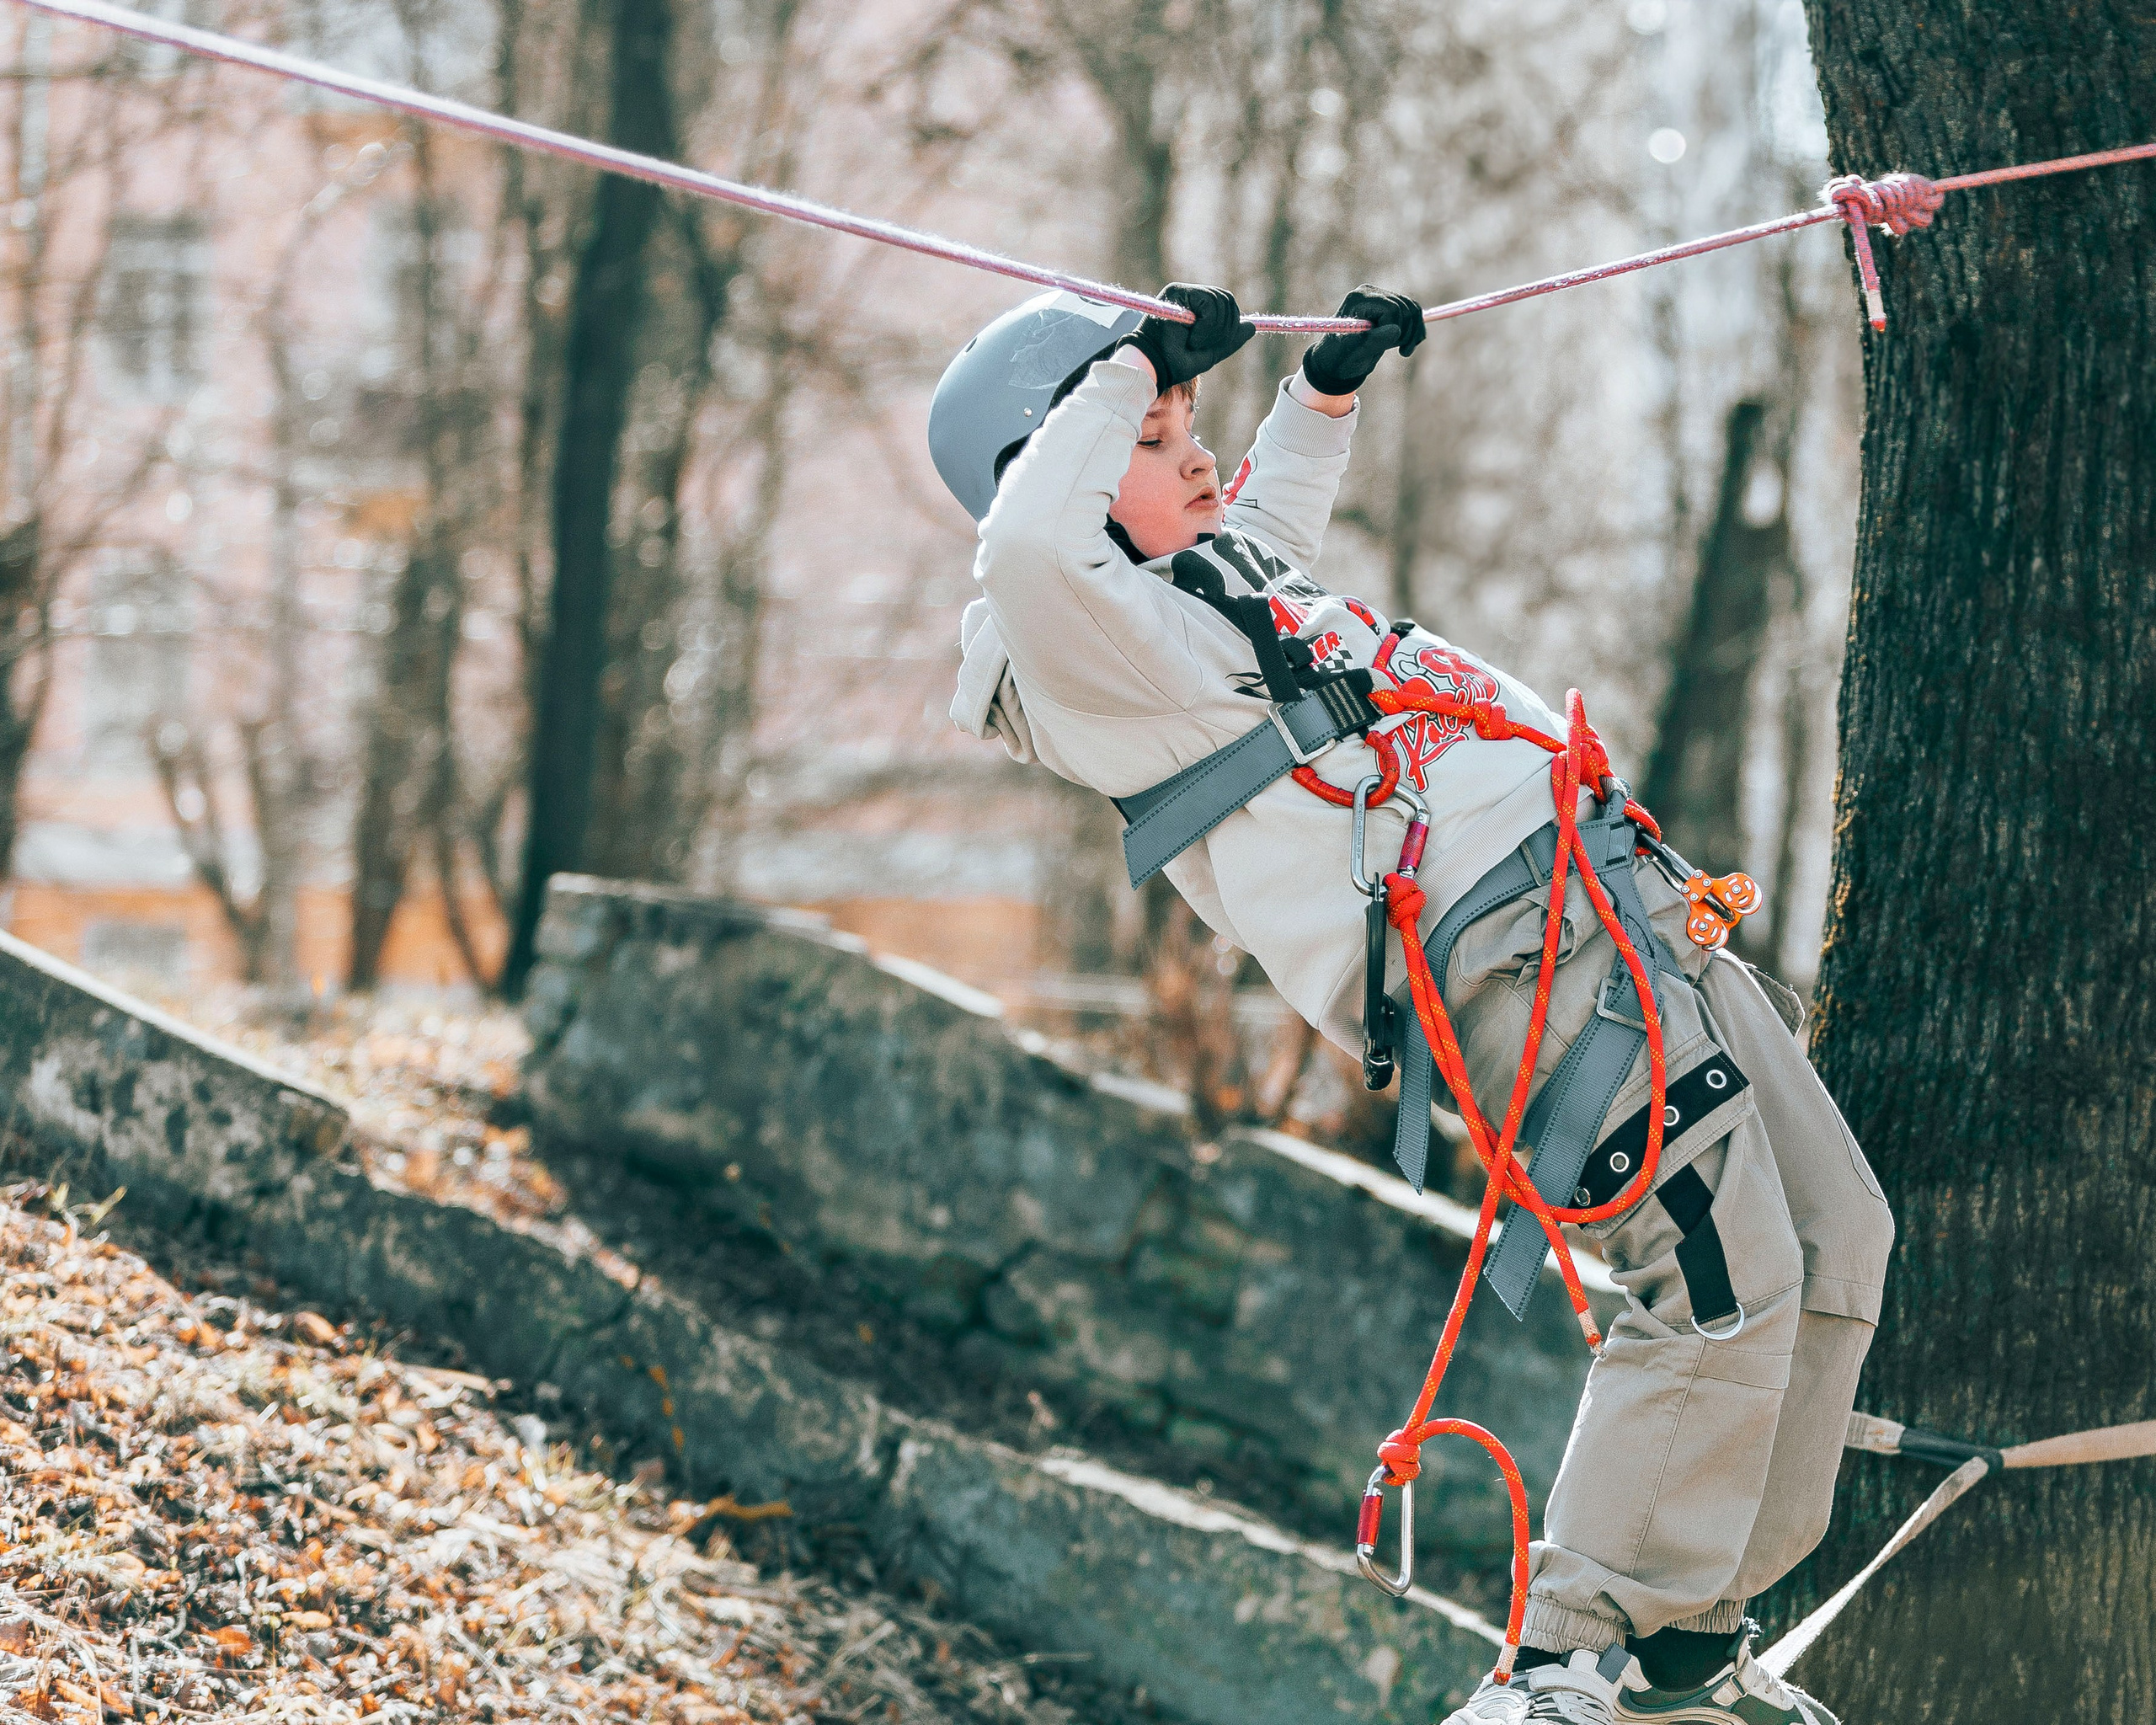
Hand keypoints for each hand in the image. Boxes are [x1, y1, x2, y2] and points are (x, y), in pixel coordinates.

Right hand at [1116, 283, 1255, 387]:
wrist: (1156, 367)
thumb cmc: (1176, 362)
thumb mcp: (1210, 352)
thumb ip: (1230, 339)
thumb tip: (1252, 327)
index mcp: (1198, 307)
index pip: (1227, 304)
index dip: (1230, 325)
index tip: (1214, 344)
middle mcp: (1190, 295)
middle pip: (1227, 300)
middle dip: (1224, 328)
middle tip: (1204, 346)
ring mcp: (1183, 291)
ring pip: (1221, 300)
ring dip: (1214, 330)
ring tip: (1195, 343)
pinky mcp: (1177, 292)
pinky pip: (1210, 303)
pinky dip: (1207, 326)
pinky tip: (1192, 338)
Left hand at [1300, 285, 1426, 396]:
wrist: (1337, 361)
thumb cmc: (1341, 358)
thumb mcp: (1356, 353)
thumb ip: (1374, 341)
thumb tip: (1396, 330)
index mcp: (1357, 299)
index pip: (1392, 309)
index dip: (1396, 330)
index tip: (1389, 348)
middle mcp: (1369, 292)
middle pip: (1406, 307)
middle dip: (1407, 333)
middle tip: (1401, 352)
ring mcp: (1380, 296)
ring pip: (1413, 309)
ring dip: (1414, 333)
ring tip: (1404, 351)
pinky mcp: (1389, 304)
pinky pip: (1413, 311)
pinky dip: (1416, 330)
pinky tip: (1409, 345)